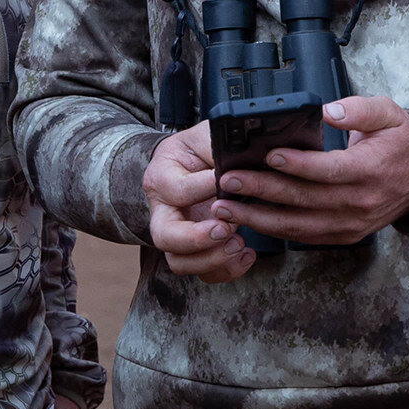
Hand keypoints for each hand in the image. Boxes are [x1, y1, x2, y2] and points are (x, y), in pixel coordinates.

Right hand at [143, 122, 253, 281]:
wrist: (192, 162)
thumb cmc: (200, 148)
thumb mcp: (206, 136)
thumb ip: (216, 146)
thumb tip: (235, 163)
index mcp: (161, 178)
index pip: (178, 190)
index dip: (206, 187)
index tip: (230, 181)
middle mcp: (162, 210)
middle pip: (165, 237)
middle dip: (197, 239)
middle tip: (226, 228)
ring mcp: (175, 234)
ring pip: (179, 262)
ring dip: (211, 259)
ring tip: (239, 242)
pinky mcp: (193, 250)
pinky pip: (203, 272)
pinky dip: (226, 270)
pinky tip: (246, 253)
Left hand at [208, 96, 408, 246]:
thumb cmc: (399, 142)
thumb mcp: (389, 114)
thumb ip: (359, 110)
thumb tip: (328, 111)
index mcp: (371, 170)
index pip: (329, 170)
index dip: (299, 165)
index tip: (269, 155)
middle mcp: (359, 202)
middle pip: (304, 199)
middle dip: (262, 190)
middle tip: (228, 180)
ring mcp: (350, 224)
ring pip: (298, 225)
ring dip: (257, 217)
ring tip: (223, 207)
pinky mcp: (342, 235)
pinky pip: (303, 237)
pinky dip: (272, 230)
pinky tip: (246, 220)